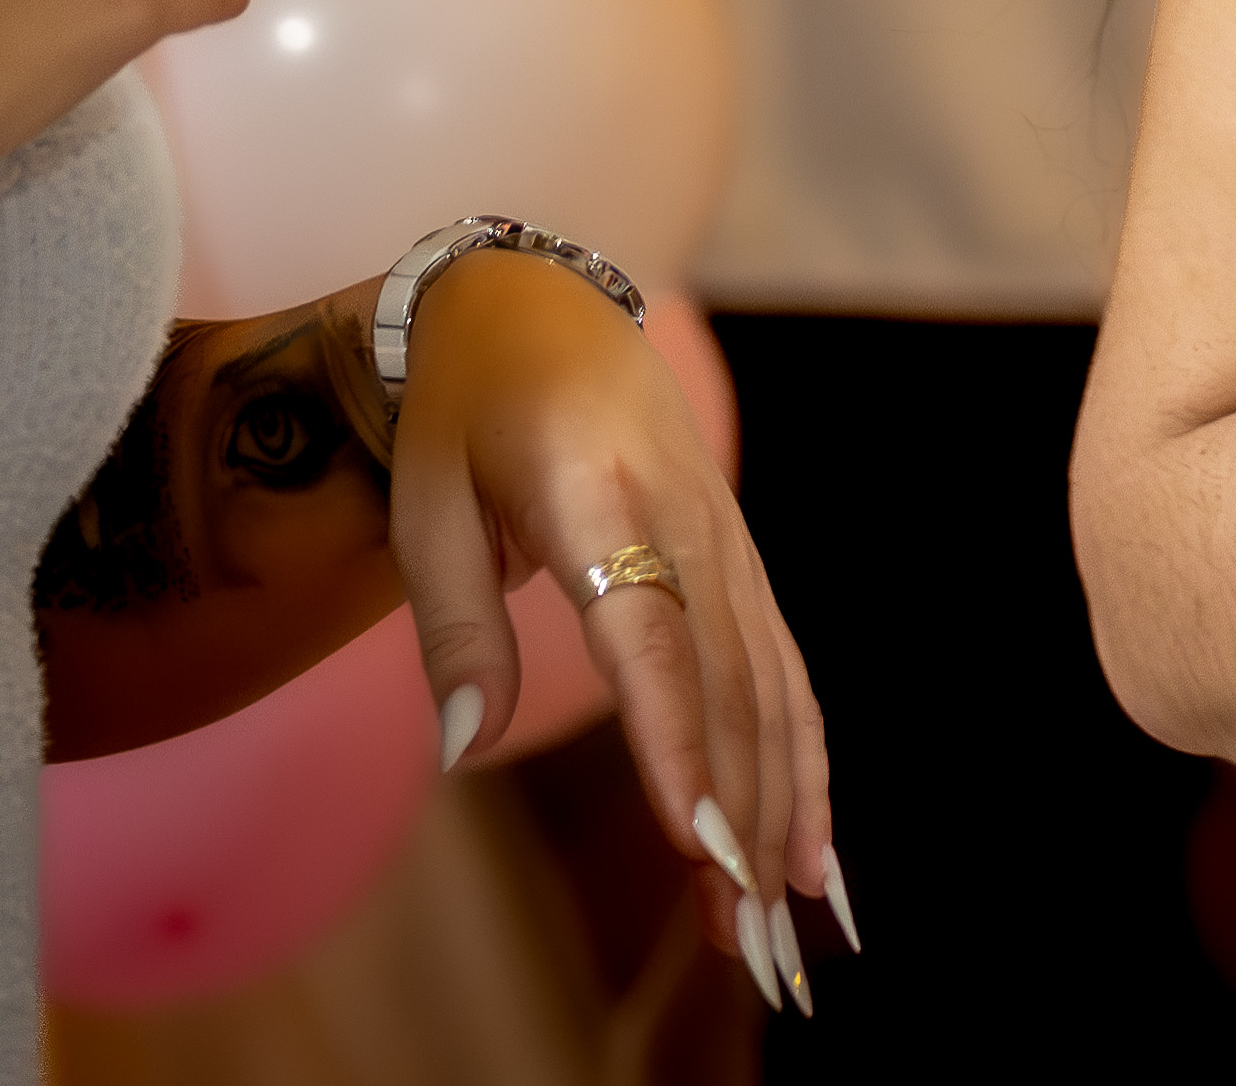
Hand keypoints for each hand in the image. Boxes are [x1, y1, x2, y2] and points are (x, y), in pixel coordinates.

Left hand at [389, 252, 845, 1011]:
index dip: (677, 741)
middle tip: (742, 931)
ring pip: (772, 684)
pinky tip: (812, 840)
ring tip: (781, 914)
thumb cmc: (462, 411)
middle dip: (742, 812)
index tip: (699, 841)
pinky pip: (785, 667)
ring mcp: (728, 536)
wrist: (538, 304)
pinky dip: (805, 755)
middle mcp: (686, 517)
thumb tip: (462, 755)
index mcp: (597, 495)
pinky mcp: (741, 558)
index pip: (647, 637)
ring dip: (783, 802)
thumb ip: (452, 628)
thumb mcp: (423, 503)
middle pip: (728, 682)